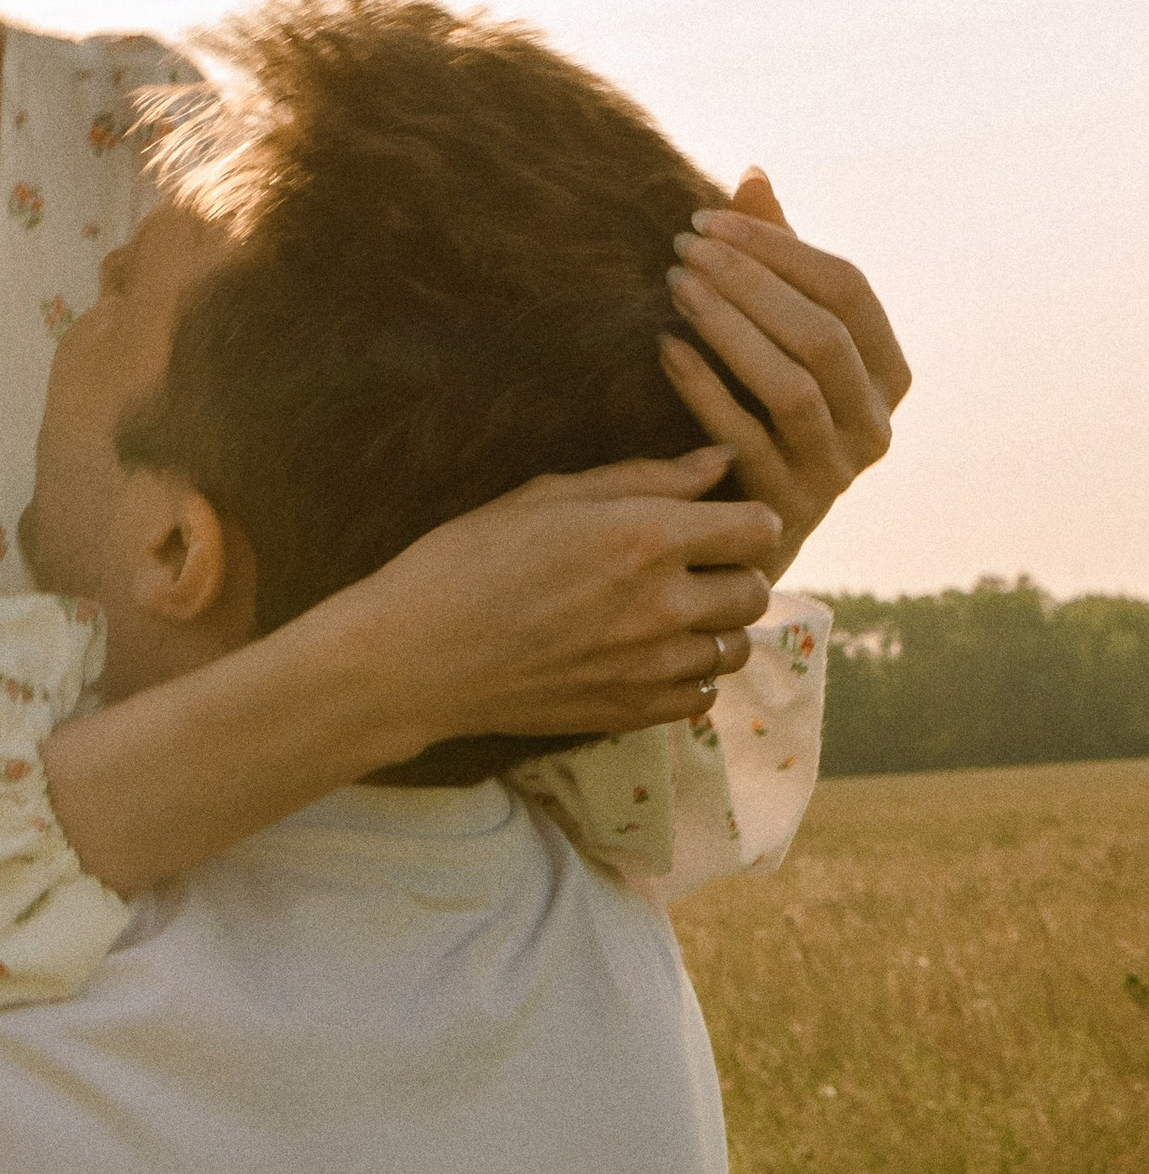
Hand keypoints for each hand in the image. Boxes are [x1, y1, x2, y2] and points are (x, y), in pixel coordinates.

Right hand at [348, 448, 781, 745]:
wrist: (414, 656)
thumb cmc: (469, 559)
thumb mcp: (550, 495)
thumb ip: (646, 478)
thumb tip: (720, 460)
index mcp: (645, 537)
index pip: (758, 527)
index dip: (743, 519)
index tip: (717, 522)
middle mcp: (662, 604)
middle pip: (756, 589)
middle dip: (733, 572)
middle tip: (689, 568)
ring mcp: (650, 666)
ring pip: (736, 648)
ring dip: (715, 628)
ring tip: (670, 615)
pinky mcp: (631, 712)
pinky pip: (702, 696)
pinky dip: (689, 676)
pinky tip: (648, 657)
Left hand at [659, 171, 908, 573]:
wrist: (736, 527)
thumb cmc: (757, 408)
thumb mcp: (775, 333)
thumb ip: (774, 259)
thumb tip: (751, 173)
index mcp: (888, 370)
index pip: (849, 288)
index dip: (779, 248)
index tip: (707, 219)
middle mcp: (877, 423)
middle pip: (822, 334)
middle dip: (749, 282)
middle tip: (681, 249)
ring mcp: (837, 471)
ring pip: (792, 385)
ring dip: (729, 328)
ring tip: (674, 286)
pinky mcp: (787, 507)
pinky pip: (746, 438)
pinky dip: (705, 389)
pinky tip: (664, 348)